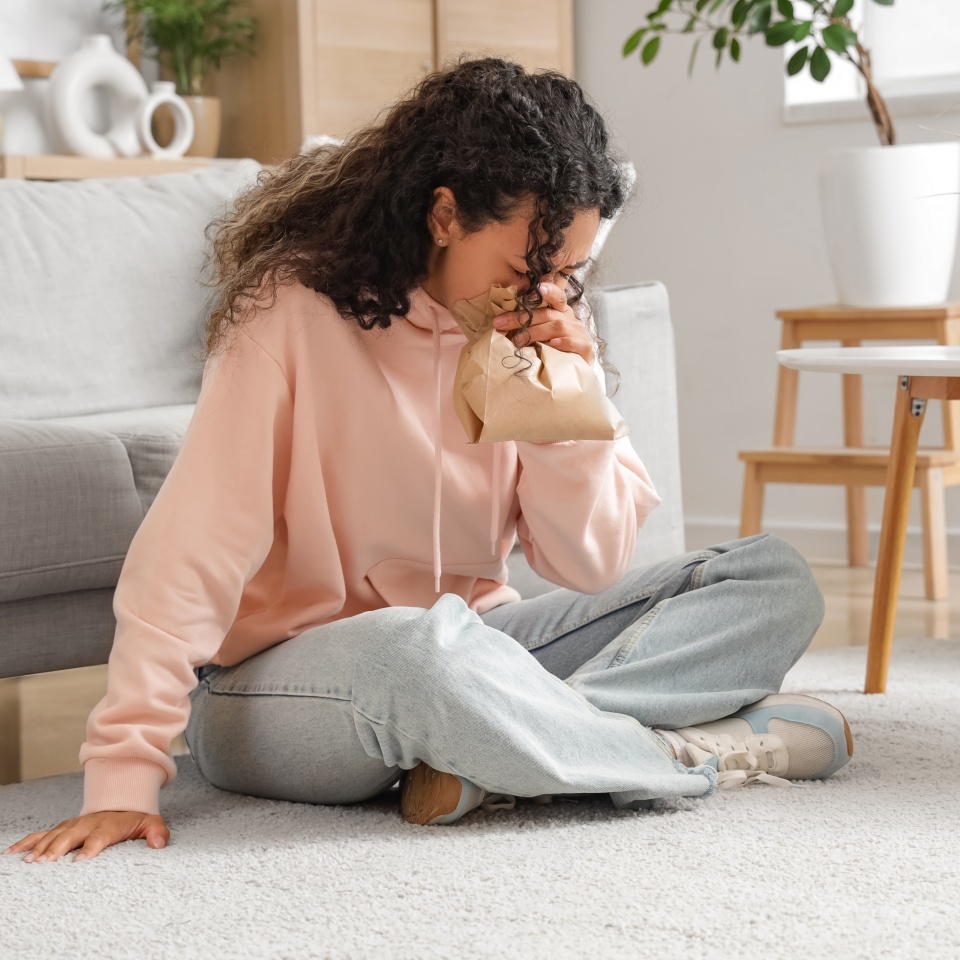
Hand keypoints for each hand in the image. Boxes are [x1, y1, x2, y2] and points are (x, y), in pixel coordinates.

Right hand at [3, 810, 169, 862]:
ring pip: (54, 835)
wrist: (122, 805)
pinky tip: (13, 853)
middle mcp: (88, 823)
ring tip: (30, 862)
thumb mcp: (151, 823)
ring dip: (41, 847)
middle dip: (59, 847)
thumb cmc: (135, 820)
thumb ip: (157, 832)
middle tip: (47, 862)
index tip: (81, 860)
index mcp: (109, 824)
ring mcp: (72, 825)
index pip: (100, 835)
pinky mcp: (61, 828)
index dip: (91, 846)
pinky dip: (27, 842)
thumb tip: (158, 844)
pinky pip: (41, 834)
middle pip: (72, 835)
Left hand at [493, 281, 595, 364]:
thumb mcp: (542, 336)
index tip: (537, 288)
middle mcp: (570, 320)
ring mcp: (579, 333)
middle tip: (500, 323)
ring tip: (516, 341)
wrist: (576, 374)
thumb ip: (530, 327)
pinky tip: (551, 344)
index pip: (556, 296)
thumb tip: (501, 323)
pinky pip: (573, 342)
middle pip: (547, 314)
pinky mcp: (585, 348)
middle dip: (521, 318)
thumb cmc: (555, 353)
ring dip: (534, 332)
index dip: (548, 290)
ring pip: (557, 326)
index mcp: (561, 312)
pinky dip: (562, 342)